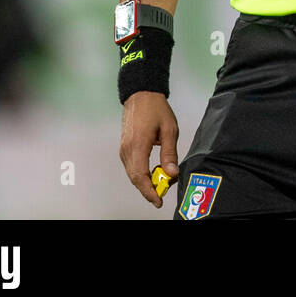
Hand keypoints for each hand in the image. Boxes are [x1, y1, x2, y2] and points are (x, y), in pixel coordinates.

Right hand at [120, 91, 179, 207]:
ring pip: (133, 174)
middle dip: (149, 190)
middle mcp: (127, 150)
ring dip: (146, 182)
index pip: (140, 176)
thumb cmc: (156, 109)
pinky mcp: (124, 148)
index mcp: (138, 145)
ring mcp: (123, 149)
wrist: (141, 95)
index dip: (149, 191)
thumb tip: (172, 173)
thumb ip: (169, 153)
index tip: (159, 201)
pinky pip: (132, 167)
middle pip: (135, 178)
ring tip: (162, 183)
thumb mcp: (169, 130)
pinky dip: (142, 174)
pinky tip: (154, 172)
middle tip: (163, 194)